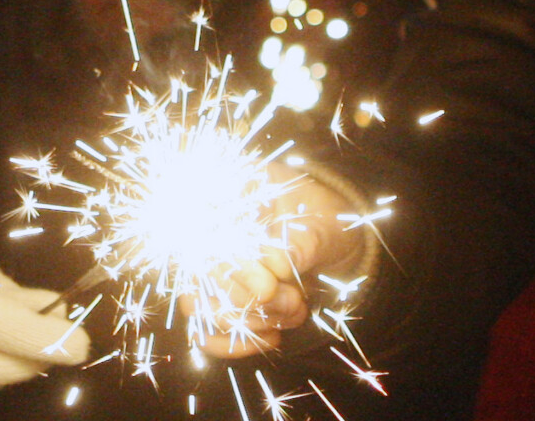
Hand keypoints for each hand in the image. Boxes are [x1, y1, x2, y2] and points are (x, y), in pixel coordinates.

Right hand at [191, 168, 365, 358]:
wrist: (334, 241)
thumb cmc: (328, 224)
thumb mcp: (327, 227)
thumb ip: (304, 242)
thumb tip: (276, 265)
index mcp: (235, 190)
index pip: (209, 227)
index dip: (235, 263)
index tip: (270, 286)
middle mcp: (210, 227)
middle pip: (204, 273)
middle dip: (253, 299)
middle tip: (294, 302)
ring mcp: (206, 266)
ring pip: (200, 306)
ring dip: (250, 321)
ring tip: (294, 311)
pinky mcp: (212, 300)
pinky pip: (204, 333)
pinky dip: (237, 343)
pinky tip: (273, 336)